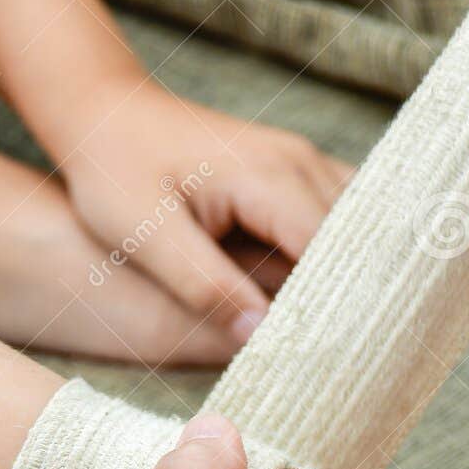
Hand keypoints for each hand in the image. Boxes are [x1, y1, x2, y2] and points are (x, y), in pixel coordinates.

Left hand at [53, 80, 353, 341]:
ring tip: (354, 331)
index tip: (340, 354)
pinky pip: (342, 216)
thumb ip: (203, 285)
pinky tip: (338, 296)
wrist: (107, 113)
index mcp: (265, 176)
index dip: (338, 303)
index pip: (328, 249)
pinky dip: (346, 254)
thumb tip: (260, 335)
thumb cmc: (116, 172)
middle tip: (355, 354)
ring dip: (359, 273)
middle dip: (359, 294)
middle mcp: (299, 162)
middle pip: (357, 239)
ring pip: (360, 226)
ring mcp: (303, 163)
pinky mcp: (296, 173)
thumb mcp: (144, 235)